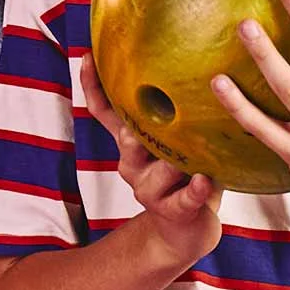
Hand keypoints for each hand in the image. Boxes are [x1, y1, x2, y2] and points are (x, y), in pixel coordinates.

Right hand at [80, 52, 221, 264]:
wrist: (185, 232)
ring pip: (158, 169)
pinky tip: (202, 181)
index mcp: (129, 145)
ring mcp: (149, 190)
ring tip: (198, 154)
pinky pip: (183, 198)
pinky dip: (193, 189)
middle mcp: (131, 165)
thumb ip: (173, 115)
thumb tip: (186, 67)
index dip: (93, 87)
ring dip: (178, 160)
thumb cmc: (185, 177)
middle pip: (128, 139)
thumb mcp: (174, 142)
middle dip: (140, 128)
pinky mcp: (174, 210)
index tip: (87, 57)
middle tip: (162, 114)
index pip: (105, 113)